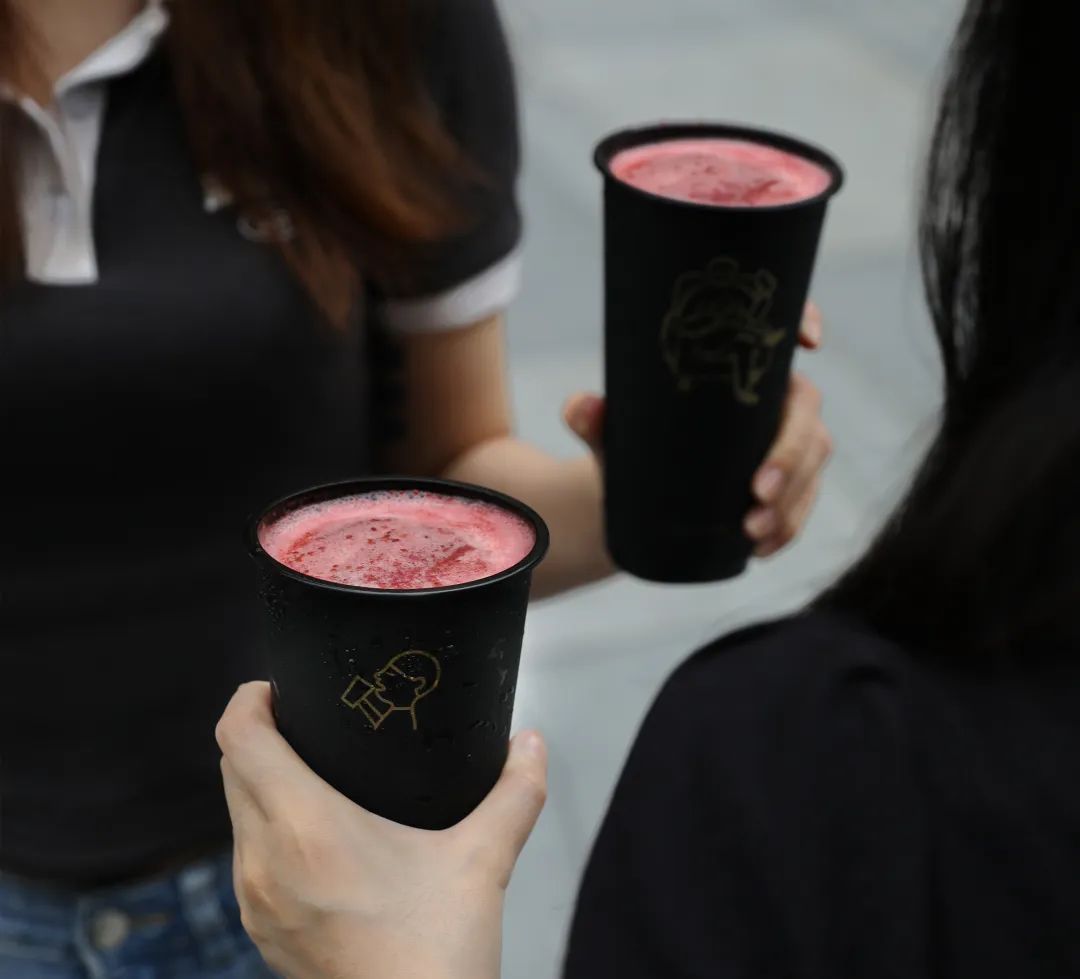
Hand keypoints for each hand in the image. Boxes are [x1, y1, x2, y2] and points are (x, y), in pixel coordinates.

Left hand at [217, 683, 546, 978]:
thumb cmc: (437, 955)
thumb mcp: (483, 861)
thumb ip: (515, 792)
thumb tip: (533, 743)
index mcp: (307, 828)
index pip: (240, 739)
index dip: (249, 699)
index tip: (278, 688)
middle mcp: (265, 862)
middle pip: (231, 769)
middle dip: (258, 734)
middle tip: (305, 720)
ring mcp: (256, 902)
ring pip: (236, 815)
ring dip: (259, 782)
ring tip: (310, 771)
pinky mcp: (262, 931)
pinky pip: (245, 857)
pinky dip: (264, 828)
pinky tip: (312, 835)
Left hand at [563, 301, 831, 559]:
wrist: (638, 495)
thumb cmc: (633, 445)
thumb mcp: (612, 433)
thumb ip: (594, 418)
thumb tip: (580, 407)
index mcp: (739, 366)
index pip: (781, 330)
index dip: (805, 320)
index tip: (809, 340)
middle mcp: (773, 399)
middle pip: (806, 413)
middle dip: (790, 454)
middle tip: (756, 493)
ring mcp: (788, 442)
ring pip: (813, 462)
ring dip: (790, 500)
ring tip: (751, 530)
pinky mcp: (789, 485)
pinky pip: (803, 503)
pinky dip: (788, 527)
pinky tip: (761, 548)